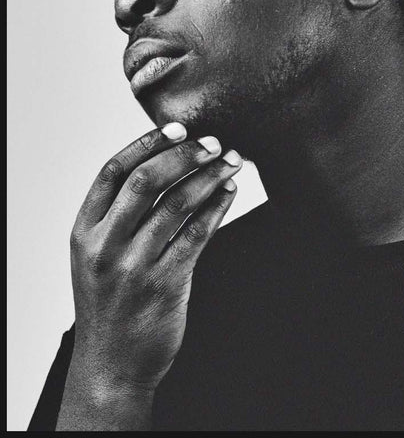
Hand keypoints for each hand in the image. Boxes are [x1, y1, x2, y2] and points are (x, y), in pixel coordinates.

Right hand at [67, 123, 242, 395]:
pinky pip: (199, 233)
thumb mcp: (98, 256)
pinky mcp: (165, 283)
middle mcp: (105, 246)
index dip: (147, 143)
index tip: (179, 127)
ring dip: (210, 176)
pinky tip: (230, 191)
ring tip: (232, 160)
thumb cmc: (111, 301)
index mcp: (84, 231)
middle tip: (214, 142)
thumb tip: (170, 161)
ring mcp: (134, 266)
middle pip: (146, 181)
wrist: (113, 363)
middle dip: (185, 155)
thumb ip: (121, 215)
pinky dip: (218, 206)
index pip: (113, 171)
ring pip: (177, 204)